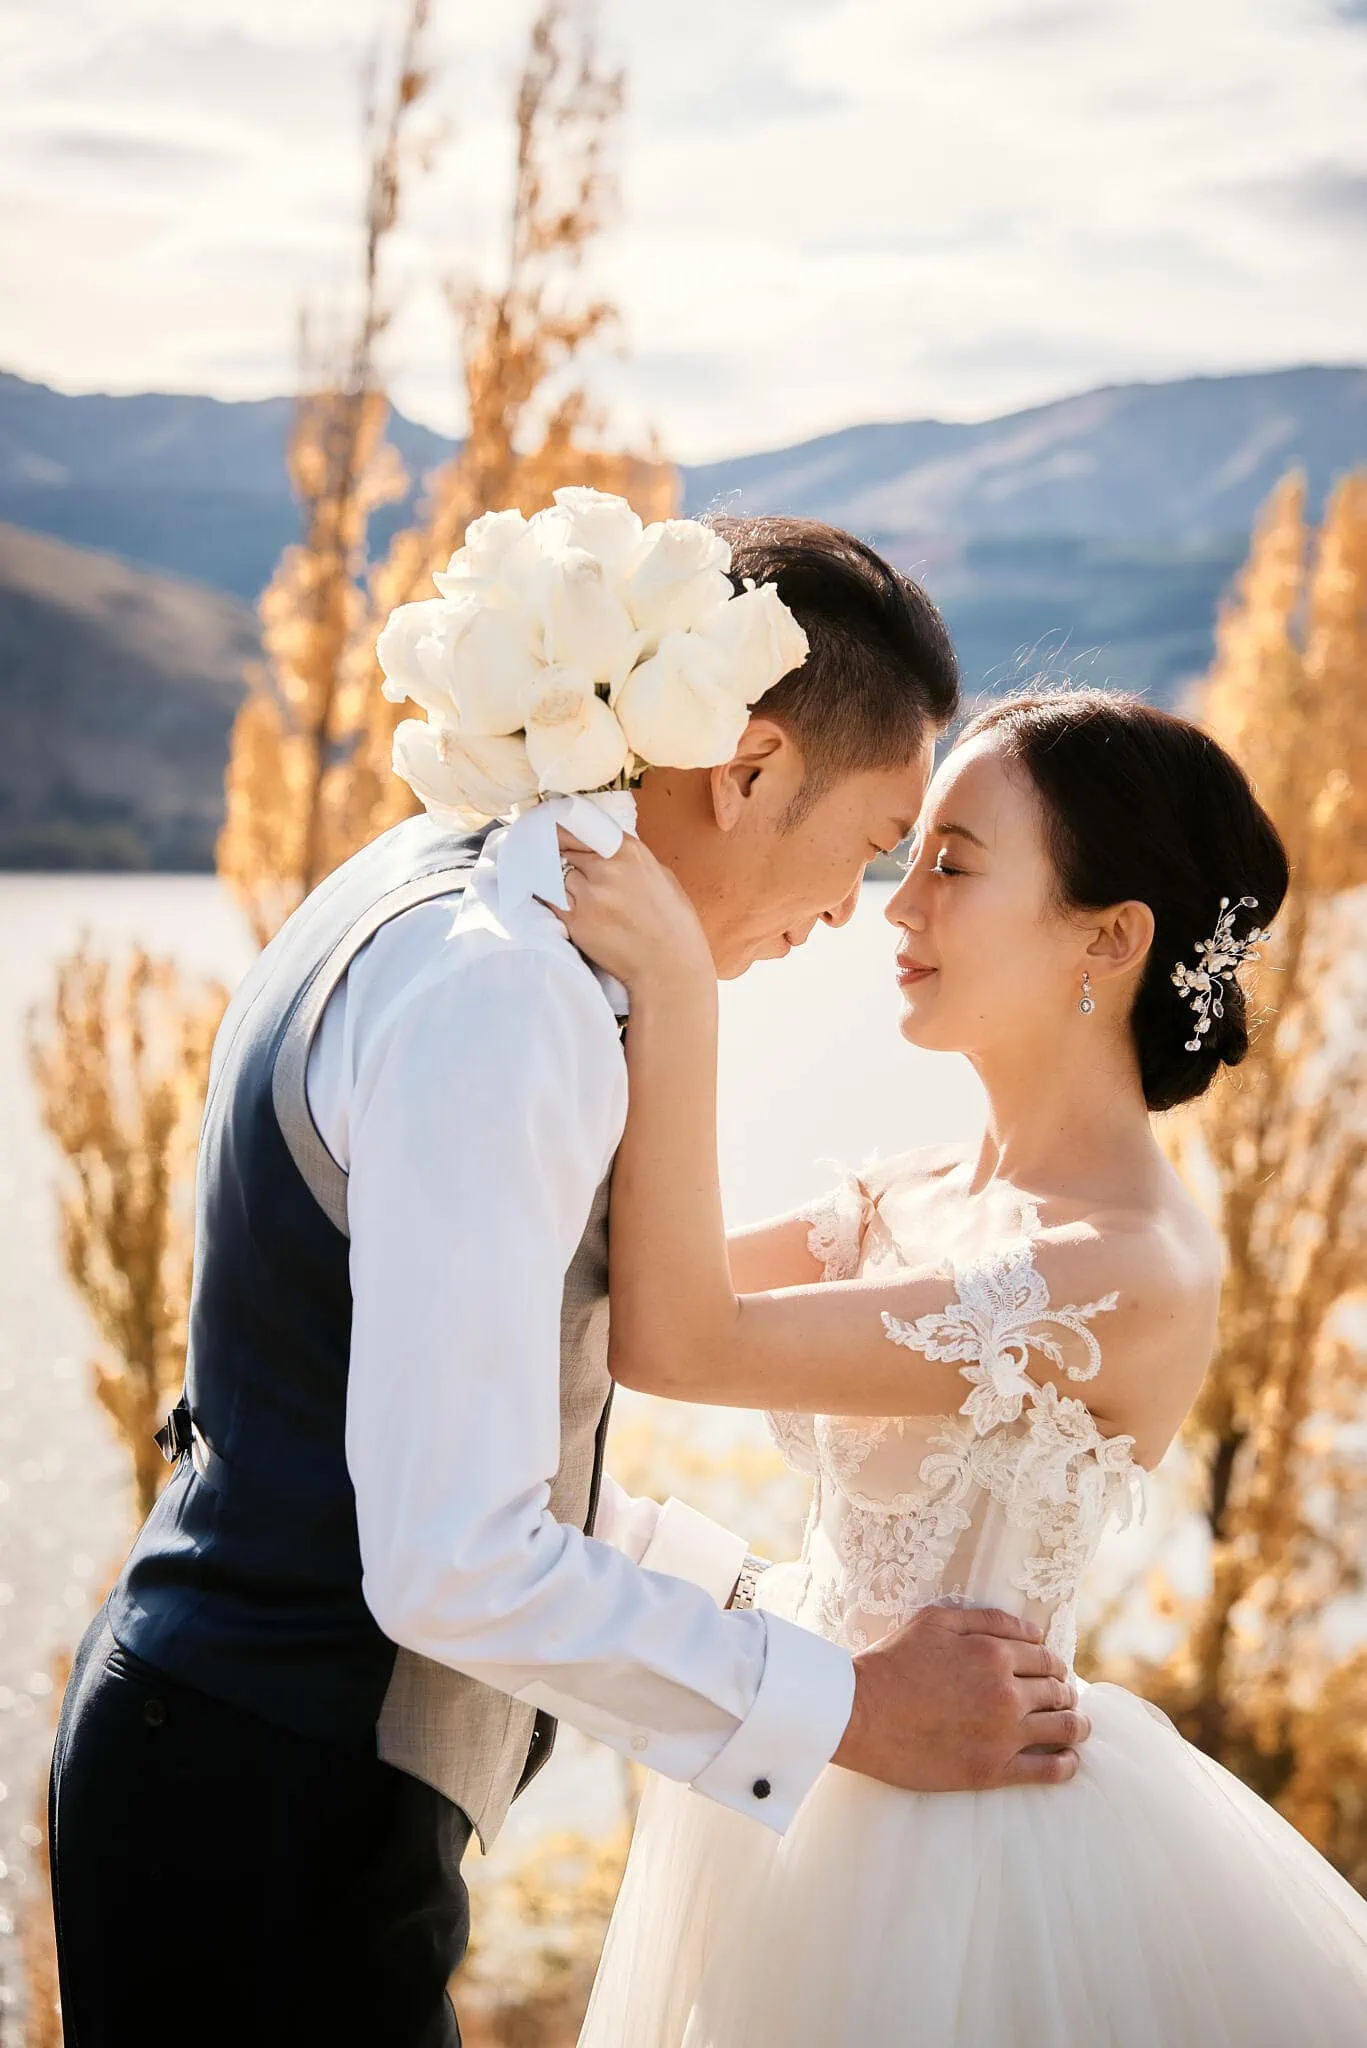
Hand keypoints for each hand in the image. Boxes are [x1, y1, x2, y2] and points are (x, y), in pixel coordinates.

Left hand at [556, 828, 713, 995]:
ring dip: (554, 880)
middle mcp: (606, 868)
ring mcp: (589, 894)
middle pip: (564, 850)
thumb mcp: (661, 877)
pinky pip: (550, 901)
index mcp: (628, 851)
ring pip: (554, 874)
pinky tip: (558, 903)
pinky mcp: (576, 921)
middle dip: (558, 855)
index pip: (581, 828)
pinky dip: (550, 899)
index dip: (564, 831)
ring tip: (564, 890)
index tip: (554, 832)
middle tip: (555, 863)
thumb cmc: (673, 925)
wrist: (670, 967)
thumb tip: (606, 851)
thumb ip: (631, 860)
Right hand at [834, 1605, 1088, 1792]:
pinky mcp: (992, 1771)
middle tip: (1065, 1701)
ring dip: (1077, 1726)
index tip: (1054, 1674)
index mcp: (994, 1654)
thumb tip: (1031, 1631)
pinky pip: (1049, 1771)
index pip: (1046, 1659)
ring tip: (1077, 1729)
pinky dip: (1067, 1765)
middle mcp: (1007, 1693)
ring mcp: (1003, 1735)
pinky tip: (1069, 1761)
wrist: (859, 1713)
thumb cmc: (892, 1662)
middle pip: (1059, 1693)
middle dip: (1066, 1694)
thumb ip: (987, 1620)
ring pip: (1063, 1729)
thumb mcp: (935, 1620)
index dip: (1054, 1666)